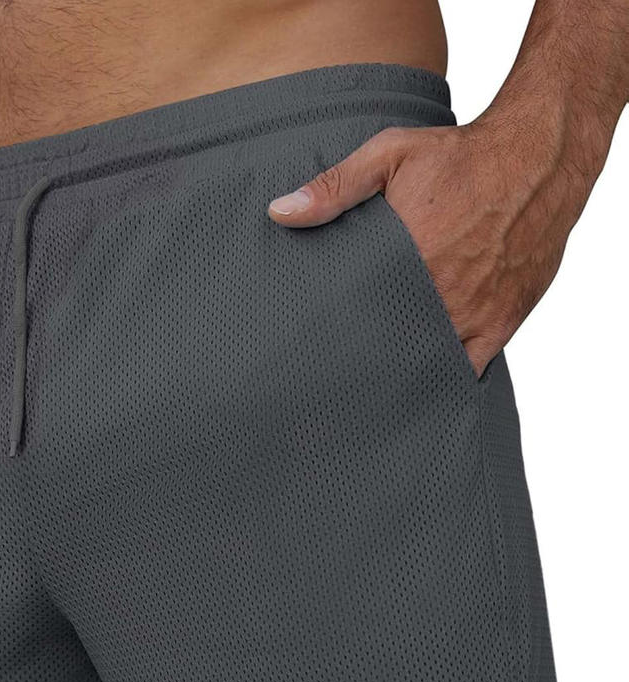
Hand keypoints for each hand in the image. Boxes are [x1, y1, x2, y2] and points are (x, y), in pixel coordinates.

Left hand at [267, 117, 591, 376]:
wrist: (542, 154)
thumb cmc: (463, 154)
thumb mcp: (390, 154)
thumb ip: (333, 187)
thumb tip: (280, 212)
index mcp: (408, 258)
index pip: (357, 316)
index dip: (334, 336)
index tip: (312, 348)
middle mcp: (442, 291)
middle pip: (389, 344)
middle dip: (363, 358)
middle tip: (335, 374)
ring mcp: (474, 311)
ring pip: (426, 361)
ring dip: (400, 371)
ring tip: (369, 386)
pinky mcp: (503, 319)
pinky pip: (470, 366)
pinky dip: (445, 377)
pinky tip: (420, 387)